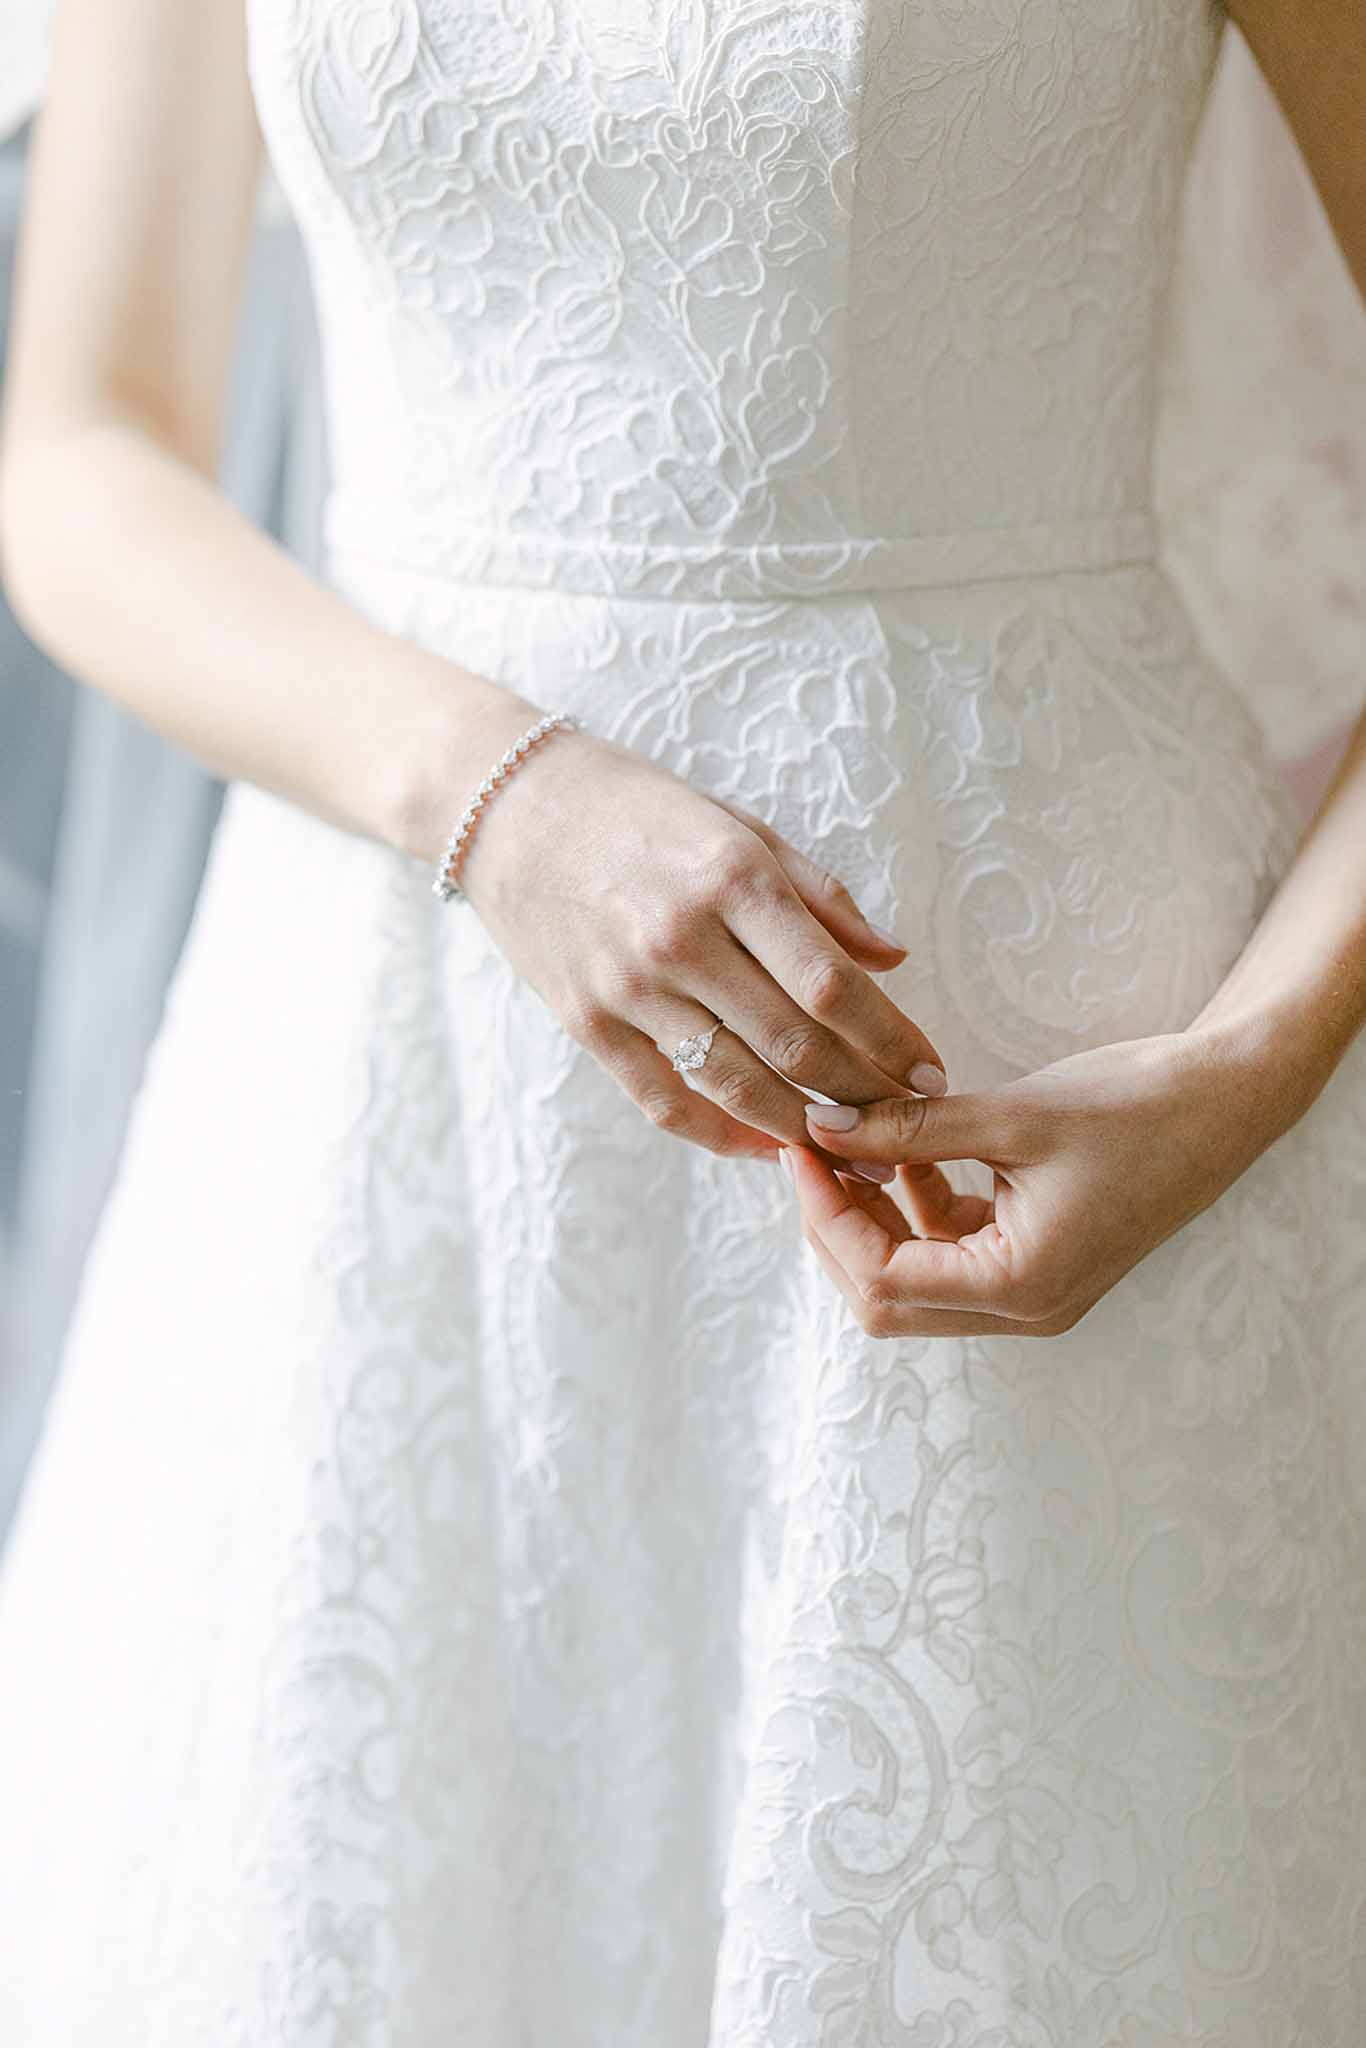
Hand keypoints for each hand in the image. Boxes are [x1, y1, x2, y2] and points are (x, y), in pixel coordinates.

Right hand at [452, 722, 948, 1164]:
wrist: (508, 809)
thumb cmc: (638, 809)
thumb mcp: (738, 825)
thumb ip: (819, 895)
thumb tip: (892, 959)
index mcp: (730, 877)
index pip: (831, 983)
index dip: (891, 1039)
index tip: (932, 1071)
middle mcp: (680, 937)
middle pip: (794, 1044)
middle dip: (865, 1093)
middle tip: (908, 1122)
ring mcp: (629, 988)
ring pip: (738, 1085)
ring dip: (805, 1128)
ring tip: (854, 1149)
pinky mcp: (588, 1024)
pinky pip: (667, 1101)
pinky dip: (723, 1135)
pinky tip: (766, 1146)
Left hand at [779, 1026, 1291, 1335]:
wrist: (1225, 1103)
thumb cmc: (1134, 1105)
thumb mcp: (1013, 1115)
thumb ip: (909, 1129)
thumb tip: (821, 1126)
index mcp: (1021, 1286)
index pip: (882, 1278)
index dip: (825, 1214)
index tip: (800, 1148)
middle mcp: (1025, 1309)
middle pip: (886, 1298)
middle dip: (836, 1227)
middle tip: (810, 1151)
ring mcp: (1033, 1294)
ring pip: (913, 1282)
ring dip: (871, 1220)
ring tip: (846, 1145)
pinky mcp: (1037, 1264)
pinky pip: (951, 1256)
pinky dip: (916, 1212)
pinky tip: (906, 1153)